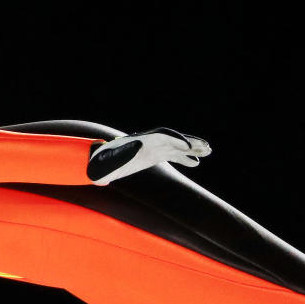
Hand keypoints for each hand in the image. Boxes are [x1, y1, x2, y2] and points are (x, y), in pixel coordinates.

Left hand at [87, 127, 210, 184]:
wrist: (95, 166)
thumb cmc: (100, 164)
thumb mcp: (108, 158)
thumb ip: (120, 153)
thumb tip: (136, 144)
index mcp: (139, 142)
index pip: (163, 137)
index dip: (177, 140)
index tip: (190, 147)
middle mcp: (148, 143)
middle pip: (173, 140)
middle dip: (189, 143)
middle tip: (207, 147)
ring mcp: (151, 150)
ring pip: (175, 147)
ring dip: (191, 149)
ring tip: (209, 152)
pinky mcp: (151, 157)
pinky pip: (171, 156)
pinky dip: (184, 158)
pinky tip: (196, 163)